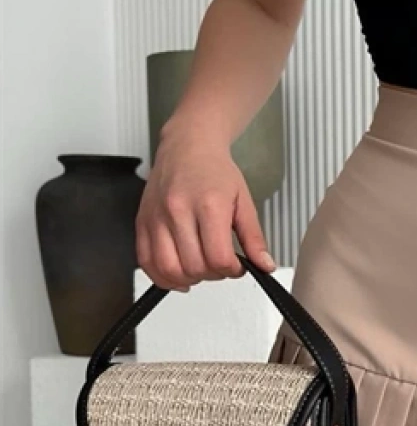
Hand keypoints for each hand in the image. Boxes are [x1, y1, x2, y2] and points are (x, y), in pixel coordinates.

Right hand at [136, 123, 275, 292]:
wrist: (187, 146)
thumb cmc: (214, 170)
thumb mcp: (244, 201)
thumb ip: (254, 238)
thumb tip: (265, 266)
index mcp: (209, 205)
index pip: (219, 258)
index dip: (232, 270)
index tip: (237, 266)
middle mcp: (178, 211)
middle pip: (194, 267)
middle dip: (213, 274)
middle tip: (220, 264)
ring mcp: (156, 218)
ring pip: (168, 269)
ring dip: (188, 279)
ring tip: (201, 269)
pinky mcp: (142, 223)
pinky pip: (146, 262)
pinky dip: (162, 277)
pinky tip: (178, 275)